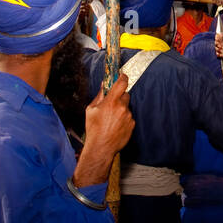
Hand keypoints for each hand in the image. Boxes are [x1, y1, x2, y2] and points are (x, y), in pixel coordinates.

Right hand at [74, 72, 134, 186]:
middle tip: (111, 104)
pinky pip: (129, 117)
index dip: (123, 77)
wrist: (101, 147)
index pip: (122, 83)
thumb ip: (99, 96)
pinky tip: (115, 126)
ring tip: (111, 120)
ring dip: (121, 109)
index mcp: (111, 102)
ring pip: (127, 107)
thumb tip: (104, 85)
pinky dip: (124, 118)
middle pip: (125, 95)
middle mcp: (122, 108)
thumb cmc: (93, 129)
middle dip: (119, 97)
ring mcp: (128, 116)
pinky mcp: (132, 124)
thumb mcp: (91, 110)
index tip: (122, 75)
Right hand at [215, 32, 222, 86]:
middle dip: (218, 44)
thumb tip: (219, 34)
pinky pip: (219, 52)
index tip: (216, 39)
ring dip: (218, 49)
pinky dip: (219, 54)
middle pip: (220, 40)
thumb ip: (222, 41)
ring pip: (219, 46)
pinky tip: (221, 56)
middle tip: (220, 47)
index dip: (219, 36)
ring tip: (221, 52)